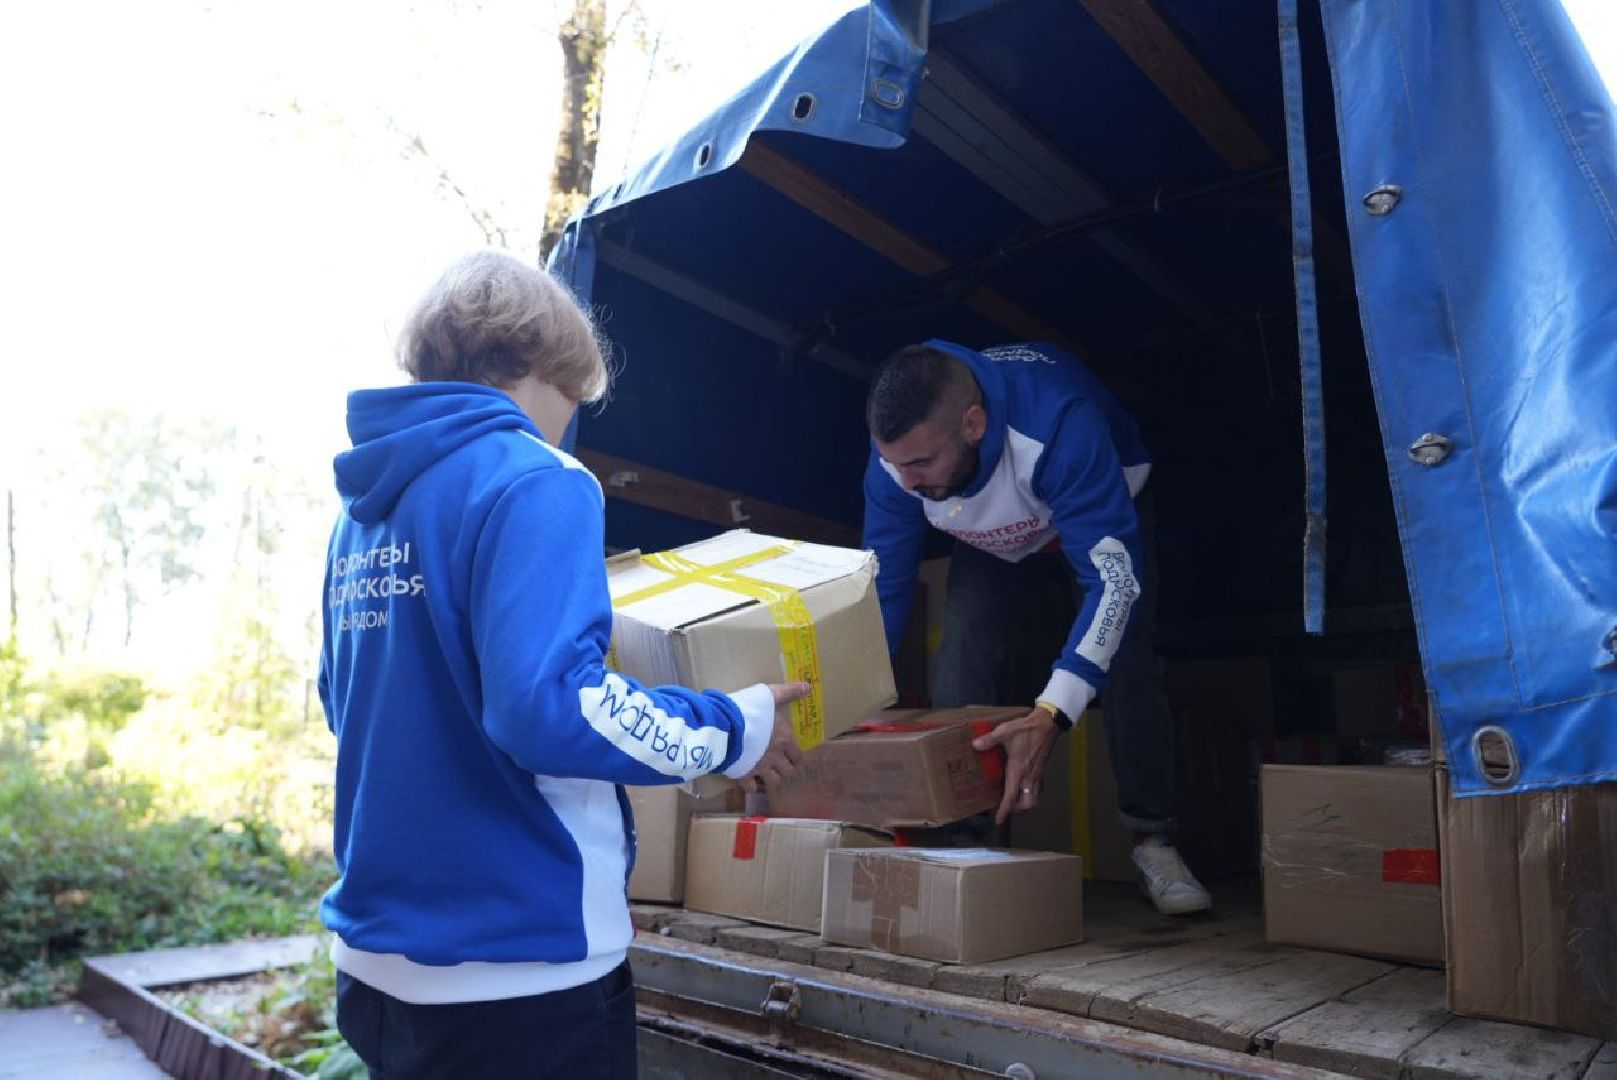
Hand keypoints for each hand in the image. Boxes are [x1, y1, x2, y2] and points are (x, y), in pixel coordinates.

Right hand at [742, 682, 809, 793]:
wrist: (725, 727)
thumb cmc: (750, 709)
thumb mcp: (770, 694)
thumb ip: (788, 692)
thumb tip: (808, 687)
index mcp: (784, 740)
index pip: (798, 756)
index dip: (797, 758)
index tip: (794, 757)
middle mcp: (775, 757)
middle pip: (787, 771)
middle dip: (785, 769)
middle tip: (781, 765)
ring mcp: (759, 768)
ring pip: (772, 781)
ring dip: (771, 778)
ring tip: (767, 773)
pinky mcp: (742, 774)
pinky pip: (750, 787)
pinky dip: (751, 786)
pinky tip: (749, 782)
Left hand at [972, 705, 1059, 824]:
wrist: (1047, 724)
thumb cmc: (1026, 729)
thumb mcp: (1005, 732)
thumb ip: (989, 740)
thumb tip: (975, 745)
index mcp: (1018, 771)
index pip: (1011, 797)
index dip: (1005, 811)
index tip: (999, 820)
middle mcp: (1029, 777)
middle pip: (1028, 804)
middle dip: (1018, 811)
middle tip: (1007, 809)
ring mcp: (1038, 774)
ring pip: (1035, 798)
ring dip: (1026, 804)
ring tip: (1015, 801)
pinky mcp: (1042, 769)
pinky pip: (1038, 788)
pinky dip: (1031, 792)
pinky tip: (1024, 786)